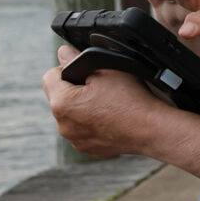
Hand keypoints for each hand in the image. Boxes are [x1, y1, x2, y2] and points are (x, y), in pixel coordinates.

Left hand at [42, 45, 166, 157]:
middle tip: (98, 85)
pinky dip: (91, 122)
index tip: (85, 72)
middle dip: (73, 88)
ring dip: (81, 106)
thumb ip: (77, 59)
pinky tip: (109, 117)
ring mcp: (75, 140)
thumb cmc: (130, 99)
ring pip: (70, 114)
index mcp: (62, 103)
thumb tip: (63, 52)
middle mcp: (63, 125)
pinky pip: (82, 129)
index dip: (66, 68)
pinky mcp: (87, 148)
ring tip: (106, 102)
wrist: (149, 128)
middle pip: (59, 97)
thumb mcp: (105, 68)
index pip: (50, 76)